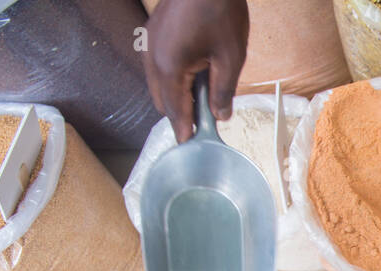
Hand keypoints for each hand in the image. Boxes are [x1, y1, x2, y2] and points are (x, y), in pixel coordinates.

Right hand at [143, 0, 249, 141]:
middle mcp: (152, 56)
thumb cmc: (220, 12)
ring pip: (158, 82)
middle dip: (179, 113)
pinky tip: (194, 75)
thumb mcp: (230, 58)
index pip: (174, 109)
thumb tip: (220, 115)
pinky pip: (159, 65)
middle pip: (161, 99)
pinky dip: (172, 77)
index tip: (188, 146)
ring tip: (201, 100)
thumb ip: (223, 91)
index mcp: (169, 67)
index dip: (183, 129)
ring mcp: (150, 42)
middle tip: (202, 124)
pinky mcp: (154, 32)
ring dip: (176, 94)